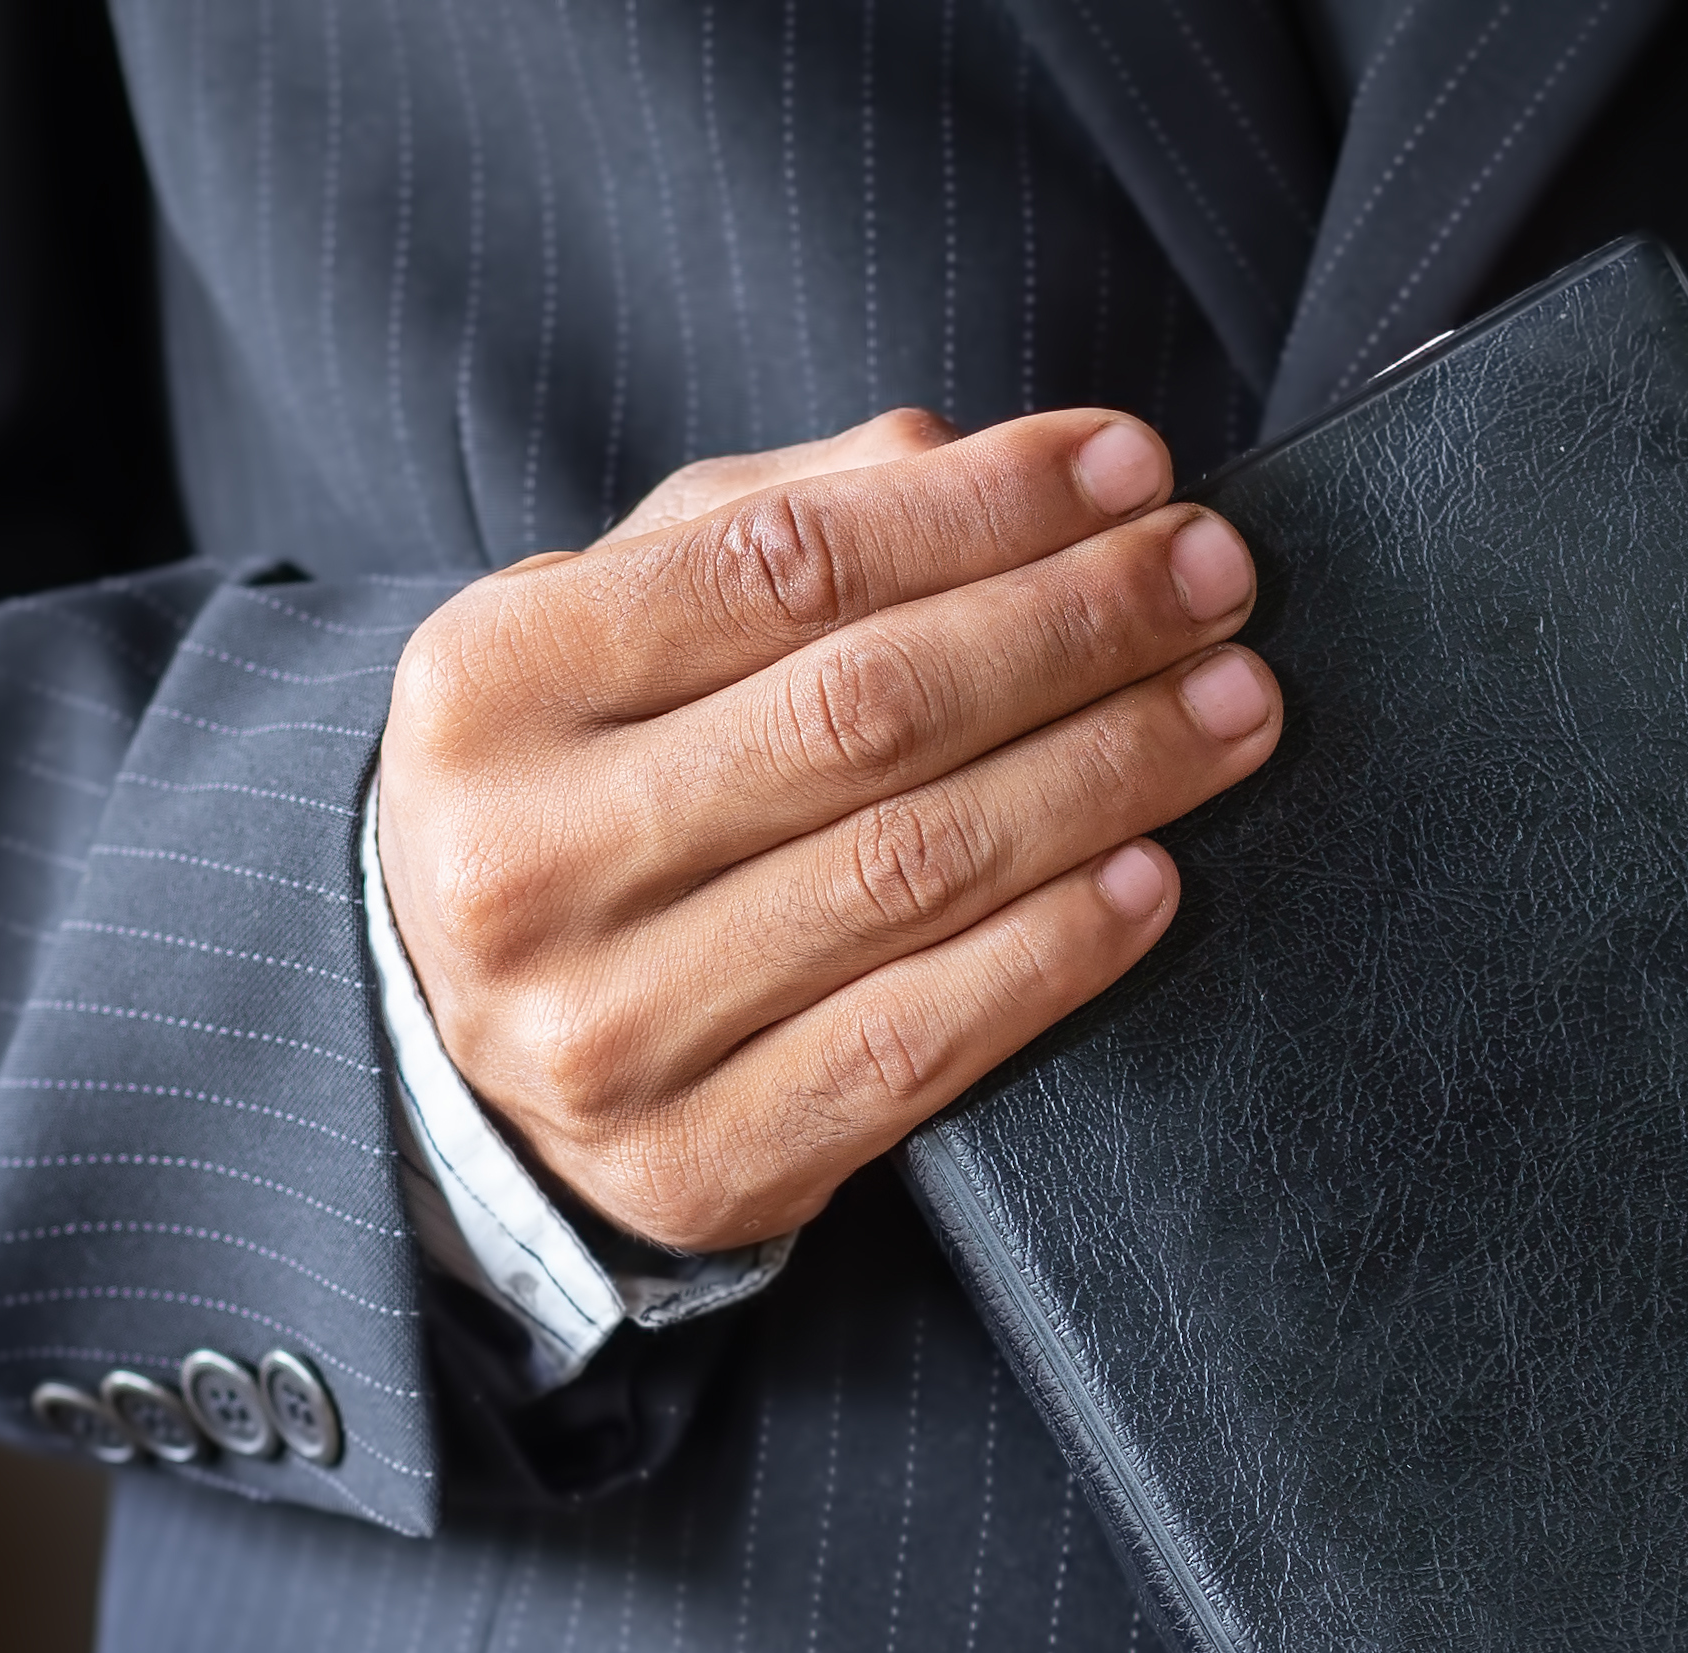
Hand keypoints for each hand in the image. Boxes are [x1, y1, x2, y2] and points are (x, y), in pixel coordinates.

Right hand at [372, 407, 1283, 1252]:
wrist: (458, 1051)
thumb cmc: (582, 788)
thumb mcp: (620, 621)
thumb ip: (778, 519)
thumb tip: (969, 456)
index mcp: (489, 685)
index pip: (782, 563)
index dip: (983, 508)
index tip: (1132, 469)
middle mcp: (524, 862)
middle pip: (865, 712)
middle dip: (1076, 628)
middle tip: (1215, 579)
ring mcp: (606, 1031)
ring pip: (911, 871)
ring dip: (1106, 774)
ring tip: (1229, 706)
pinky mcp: (696, 1162)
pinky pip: (917, 1043)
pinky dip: (1054, 951)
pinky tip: (1153, 875)